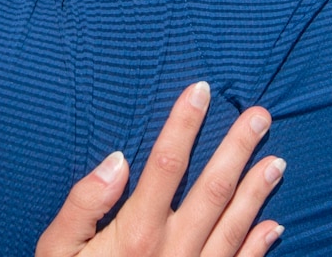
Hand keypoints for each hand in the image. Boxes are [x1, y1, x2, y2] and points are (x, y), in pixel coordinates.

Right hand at [36, 82, 283, 256]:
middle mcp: (172, 253)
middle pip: (212, 189)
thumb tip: (117, 159)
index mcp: (134, 234)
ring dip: (257, 191)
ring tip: (276, 159)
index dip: (183, 124)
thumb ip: (83, 204)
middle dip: (237, 148)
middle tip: (260, 114)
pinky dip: (260, 246)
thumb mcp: (55, 251)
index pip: (165, 165)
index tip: (201, 89)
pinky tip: (274, 224)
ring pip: (235, 226)